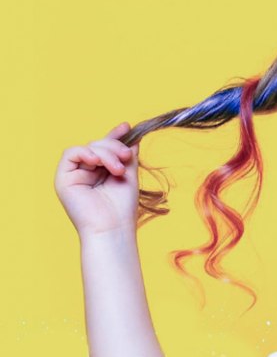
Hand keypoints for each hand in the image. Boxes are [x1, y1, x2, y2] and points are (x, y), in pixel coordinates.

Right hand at [54, 122, 140, 236]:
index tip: (127, 127)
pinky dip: (85, 153)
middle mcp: (86, 172)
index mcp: (101, 172)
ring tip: (118, 169)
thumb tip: (133, 138)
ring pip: (88, 148)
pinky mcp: (63, 179)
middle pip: (98, 145)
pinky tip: (96, 162)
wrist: (112, 228)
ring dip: (106, 153)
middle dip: (114, 146)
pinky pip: (71, 154)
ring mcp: (74, 175)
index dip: (114, 136)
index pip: (105, 148)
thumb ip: (128, 157)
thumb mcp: (128, 176)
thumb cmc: (122, 208)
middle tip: (127, 156)